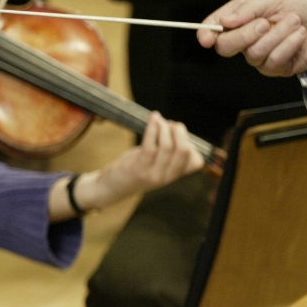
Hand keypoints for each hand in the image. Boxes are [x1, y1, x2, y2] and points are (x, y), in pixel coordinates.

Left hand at [50, 113, 203, 220]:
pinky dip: (152, 129)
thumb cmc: (135, 169)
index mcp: (173, 176)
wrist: (110, 188)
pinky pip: (149, 146)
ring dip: (164, 128)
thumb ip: (168, 153)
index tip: (179, 133)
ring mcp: (152, 175)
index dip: (191, 144)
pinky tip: (153, 119)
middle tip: (172, 123)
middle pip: (184, 151)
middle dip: (180, 132)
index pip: (196, 162)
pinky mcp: (138, 169)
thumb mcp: (156, 164)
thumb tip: (177, 129)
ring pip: (167, 146)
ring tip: (158, 119)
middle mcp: (166, 178)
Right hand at [199, 0, 306, 76]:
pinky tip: (301, 35)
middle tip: (264, 23)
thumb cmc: (297, 4)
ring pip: (254, 53)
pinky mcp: (278, 67)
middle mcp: (245, 40)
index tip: (206, 38)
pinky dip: (289, 44)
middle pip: (225, 47)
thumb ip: (248, 8)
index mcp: (239, 19)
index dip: (206, 33)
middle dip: (243, 35)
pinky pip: (274, 61)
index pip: (214, 29)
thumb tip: (225, 21)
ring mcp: (260, 56)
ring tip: (295, 22)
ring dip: (277, 35)